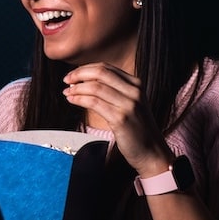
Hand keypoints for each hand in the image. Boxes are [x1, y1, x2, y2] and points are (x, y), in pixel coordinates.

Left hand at [62, 62, 172, 177]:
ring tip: (67, 92)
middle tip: (66, 80)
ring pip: (95, 87)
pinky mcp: (121, 118)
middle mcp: (134, 91)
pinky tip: (71, 100)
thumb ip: (114, 90)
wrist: (152, 152)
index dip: (86, 69)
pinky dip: (79, 99)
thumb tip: (86, 80)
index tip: (73, 75)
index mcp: (136, 84)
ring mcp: (129, 104)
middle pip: (100, 73)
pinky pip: (94, 103)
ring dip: (76, 88)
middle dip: (79, 74)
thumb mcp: (130, 103)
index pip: (106, 68)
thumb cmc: (137, 129)